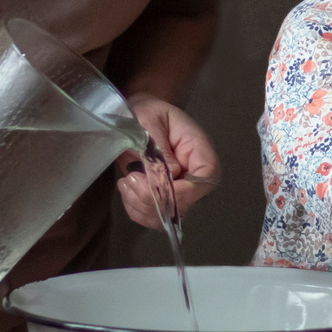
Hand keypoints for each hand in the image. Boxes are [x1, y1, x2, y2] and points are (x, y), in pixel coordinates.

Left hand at [114, 95, 219, 225]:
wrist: (137, 118)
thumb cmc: (146, 113)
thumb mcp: (149, 121)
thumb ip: (159, 146)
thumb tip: (170, 174)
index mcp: (200, 150)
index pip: (206, 178)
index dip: (181, 190)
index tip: (149, 181)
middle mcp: (195, 175)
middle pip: (186, 202)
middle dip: (152, 199)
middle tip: (129, 179)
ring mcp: (182, 190)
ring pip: (168, 216)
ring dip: (141, 206)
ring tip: (126, 182)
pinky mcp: (166, 200)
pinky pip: (154, 218)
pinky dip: (136, 210)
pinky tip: (127, 190)